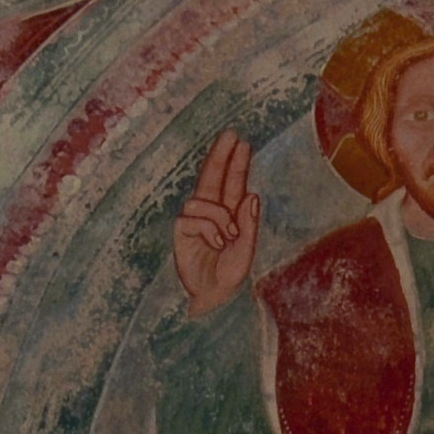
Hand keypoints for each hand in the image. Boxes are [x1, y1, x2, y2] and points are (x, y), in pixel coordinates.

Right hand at [171, 131, 260, 315]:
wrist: (213, 298)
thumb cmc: (229, 276)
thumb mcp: (247, 250)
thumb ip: (250, 224)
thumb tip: (251, 195)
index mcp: (230, 214)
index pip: (232, 182)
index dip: (236, 162)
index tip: (242, 141)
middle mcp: (211, 213)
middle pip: (212, 177)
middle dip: (220, 155)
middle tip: (230, 134)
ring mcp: (194, 221)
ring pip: (203, 199)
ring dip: (221, 215)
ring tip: (231, 237)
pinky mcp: (182, 232)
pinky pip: (194, 218)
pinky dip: (210, 229)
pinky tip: (218, 243)